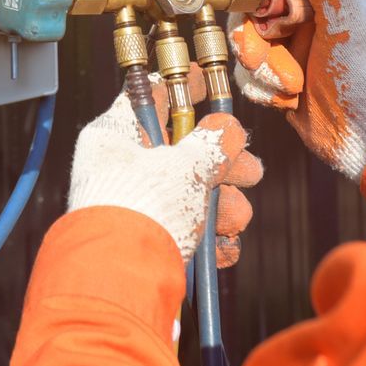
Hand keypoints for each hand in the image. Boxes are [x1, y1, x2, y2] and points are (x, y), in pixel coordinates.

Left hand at [66, 88, 262, 265]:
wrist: (122, 284)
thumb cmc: (142, 211)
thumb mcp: (183, 166)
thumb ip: (212, 142)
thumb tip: (228, 128)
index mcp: (116, 135)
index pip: (150, 94)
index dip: (184, 85)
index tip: (212, 81)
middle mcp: (121, 168)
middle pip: (182, 150)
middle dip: (223, 161)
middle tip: (249, 170)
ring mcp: (137, 207)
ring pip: (194, 193)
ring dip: (224, 204)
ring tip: (235, 218)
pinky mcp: (151, 242)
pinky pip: (192, 230)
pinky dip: (212, 238)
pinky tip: (223, 246)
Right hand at [215, 0, 365, 180]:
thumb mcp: (346, 20)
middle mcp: (302, 14)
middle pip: (247, 6)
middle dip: (251, 35)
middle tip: (264, 53)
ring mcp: (290, 46)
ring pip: (244, 42)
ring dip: (261, 67)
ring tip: (290, 84)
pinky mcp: (280, 76)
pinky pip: (248, 73)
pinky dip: (264, 88)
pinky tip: (290, 99)